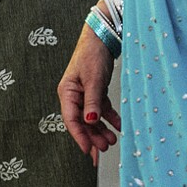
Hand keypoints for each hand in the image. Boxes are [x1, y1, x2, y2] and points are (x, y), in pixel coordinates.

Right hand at [57, 25, 121, 165]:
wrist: (102, 36)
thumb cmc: (92, 53)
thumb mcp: (93, 79)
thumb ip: (92, 102)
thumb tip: (89, 122)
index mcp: (67, 93)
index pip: (71, 120)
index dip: (79, 136)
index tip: (88, 150)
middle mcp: (74, 95)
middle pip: (82, 122)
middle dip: (93, 136)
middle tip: (104, 148)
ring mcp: (85, 94)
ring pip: (92, 118)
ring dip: (102, 129)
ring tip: (112, 140)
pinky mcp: (96, 90)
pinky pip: (102, 109)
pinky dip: (110, 118)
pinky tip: (118, 126)